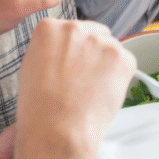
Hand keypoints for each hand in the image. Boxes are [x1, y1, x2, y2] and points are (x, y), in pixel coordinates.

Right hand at [17, 18, 134, 141]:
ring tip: (92, 91)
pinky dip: (120, 78)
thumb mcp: (31, 67)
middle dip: (94, 54)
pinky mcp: (121, 58)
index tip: (73, 65)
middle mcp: (75, 29)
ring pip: (112, 49)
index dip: (75, 51)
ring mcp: (100, 42)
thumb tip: (66, 49)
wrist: (56, 130)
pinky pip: (126, 63)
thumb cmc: (39, 107)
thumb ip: (50, 50)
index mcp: (49, 28)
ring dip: (108, 65)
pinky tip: (103, 94)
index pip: (73, 30)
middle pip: (96, 34)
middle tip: (85, 80)